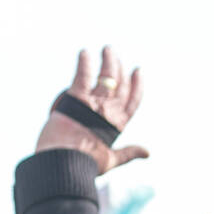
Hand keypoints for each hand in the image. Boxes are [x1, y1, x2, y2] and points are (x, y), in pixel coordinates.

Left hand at [36, 47, 146, 174]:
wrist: (64, 164)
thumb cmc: (86, 164)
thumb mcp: (112, 159)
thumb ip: (130, 153)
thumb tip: (148, 153)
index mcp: (119, 126)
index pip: (133, 101)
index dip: (137, 85)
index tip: (137, 71)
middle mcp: (110, 112)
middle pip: (120, 85)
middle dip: (120, 67)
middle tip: (115, 54)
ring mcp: (95, 104)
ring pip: (107, 77)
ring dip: (108, 61)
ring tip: (107, 49)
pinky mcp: (76, 98)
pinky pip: (84, 76)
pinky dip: (85, 63)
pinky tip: (85, 52)